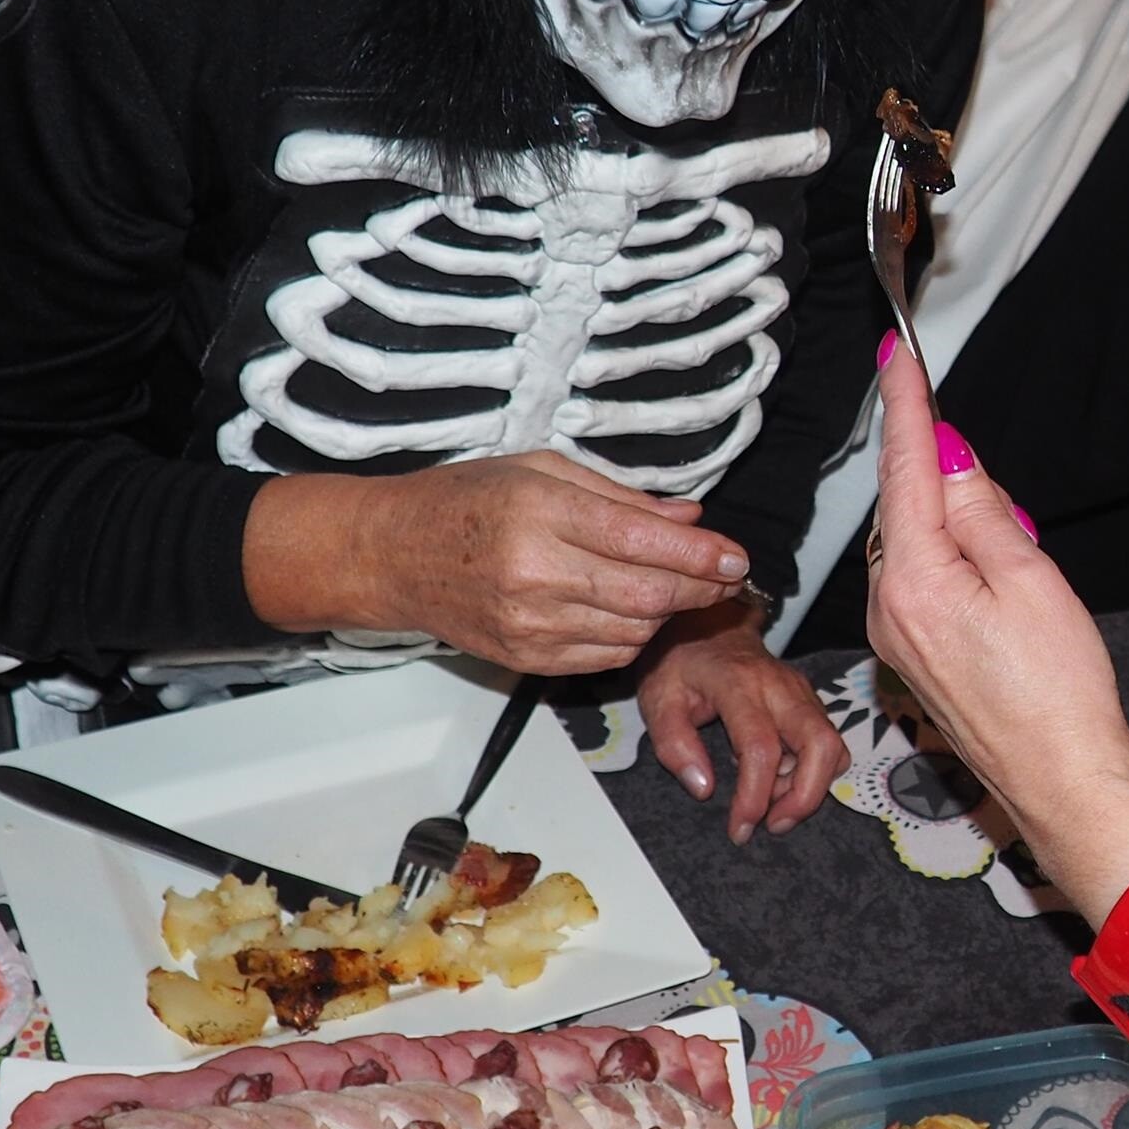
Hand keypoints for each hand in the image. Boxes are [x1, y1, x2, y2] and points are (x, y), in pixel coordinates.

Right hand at [245, 450, 746, 674]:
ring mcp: (529, 623)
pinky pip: (605, 657)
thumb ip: (620, 497)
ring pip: (633, 630)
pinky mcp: (525, 658)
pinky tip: (634, 613)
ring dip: (669, 614)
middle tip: (727, 580)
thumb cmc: (466, 499)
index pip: (641, 541)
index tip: (736, 557)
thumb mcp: (541, 470)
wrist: (392, 555)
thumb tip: (690, 521)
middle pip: (647, 594)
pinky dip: (633, 637)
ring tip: (680, 591)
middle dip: (700, 590)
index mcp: (540, 513)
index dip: (700, 555)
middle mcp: (535, 573)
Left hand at [634, 601, 847, 843]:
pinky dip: (812, 772)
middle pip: (820, 745)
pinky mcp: (810, 701)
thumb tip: (704, 788)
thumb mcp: (657, 700)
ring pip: (832, 746)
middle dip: (806, 796)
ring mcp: (801, 691)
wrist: (707, 625)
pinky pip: (827, 743)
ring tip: (771, 803)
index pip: (760, 747)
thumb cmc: (680, 664)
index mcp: (737, 684)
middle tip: (774, 824)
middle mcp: (780, 686)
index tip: (740, 828)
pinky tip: (779, 778)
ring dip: (809, 787)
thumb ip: (674, 745)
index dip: (755, 796)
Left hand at [861, 358, 1128, 833]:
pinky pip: (923, 580)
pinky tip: (999, 588)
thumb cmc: (1058, 694)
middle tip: (1013, 516)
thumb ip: (984, 513)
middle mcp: (889, 607)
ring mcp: (895, 634)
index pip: (907, 469)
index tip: (898, 358)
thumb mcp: (1032, 581)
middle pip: (908, 507)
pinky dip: (954, 562)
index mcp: (915, 581)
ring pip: (917, 544)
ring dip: (960, 530)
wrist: (1061, 781)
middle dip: (952, 484)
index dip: (908, 407)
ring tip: (1020, 573)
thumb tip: (955, 462)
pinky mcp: (910, 653)